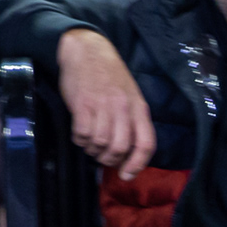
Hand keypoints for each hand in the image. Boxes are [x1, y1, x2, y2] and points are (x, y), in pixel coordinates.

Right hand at [56, 28, 155, 179]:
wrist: (87, 50)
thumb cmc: (110, 77)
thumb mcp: (130, 96)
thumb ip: (132, 123)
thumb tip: (128, 155)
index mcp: (139, 108)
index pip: (146, 143)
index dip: (137, 165)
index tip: (126, 175)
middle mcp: (123, 108)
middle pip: (120, 148)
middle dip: (110, 159)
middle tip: (103, 155)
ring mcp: (102, 106)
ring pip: (100, 144)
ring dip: (93, 150)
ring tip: (90, 142)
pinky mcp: (82, 105)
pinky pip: (82, 135)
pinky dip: (80, 140)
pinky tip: (80, 133)